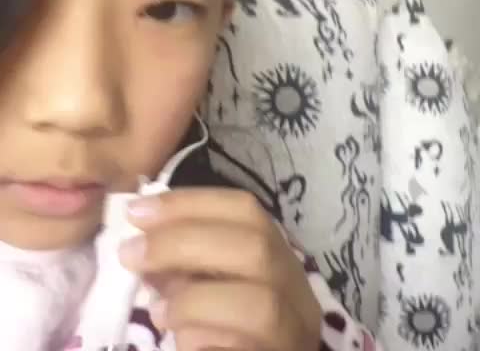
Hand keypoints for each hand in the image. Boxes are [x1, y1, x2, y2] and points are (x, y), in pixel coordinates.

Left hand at [119, 188, 321, 350]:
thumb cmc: (224, 320)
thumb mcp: (204, 282)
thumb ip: (183, 262)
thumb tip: (141, 244)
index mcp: (277, 252)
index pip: (245, 209)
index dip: (190, 203)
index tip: (138, 211)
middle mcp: (296, 286)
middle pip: (255, 246)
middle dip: (183, 242)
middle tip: (130, 253)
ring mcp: (295, 329)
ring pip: (260, 303)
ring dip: (194, 301)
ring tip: (158, 312)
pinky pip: (245, 347)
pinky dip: (203, 339)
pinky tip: (183, 341)